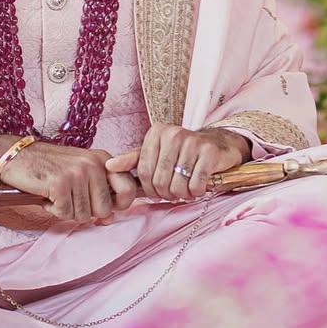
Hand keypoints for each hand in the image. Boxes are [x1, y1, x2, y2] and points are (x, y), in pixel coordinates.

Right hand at [0, 135, 137, 223]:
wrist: (18, 155)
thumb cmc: (51, 166)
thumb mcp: (81, 171)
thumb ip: (99, 191)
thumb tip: (111, 218)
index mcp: (103, 159)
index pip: (128, 188)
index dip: (119, 204)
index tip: (102, 206)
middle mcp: (94, 164)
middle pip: (104, 209)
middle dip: (86, 212)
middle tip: (71, 200)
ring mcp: (78, 173)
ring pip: (83, 215)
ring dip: (67, 211)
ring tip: (57, 194)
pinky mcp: (60, 184)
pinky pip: (65, 213)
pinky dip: (53, 210)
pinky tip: (47, 196)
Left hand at [105, 126, 252, 201]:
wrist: (217, 144)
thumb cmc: (182, 152)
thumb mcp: (156, 152)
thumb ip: (133, 160)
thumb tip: (108, 166)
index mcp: (157, 133)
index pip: (144, 173)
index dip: (150, 188)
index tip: (159, 189)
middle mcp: (174, 133)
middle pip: (160, 181)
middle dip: (167, 193)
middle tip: (175, 191)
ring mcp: (193, 141)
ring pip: (178, 185)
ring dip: (183, 195)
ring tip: (187, 189)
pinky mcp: (210, 152)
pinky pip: (196, 185)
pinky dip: (196, 192)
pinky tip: (198, 187)